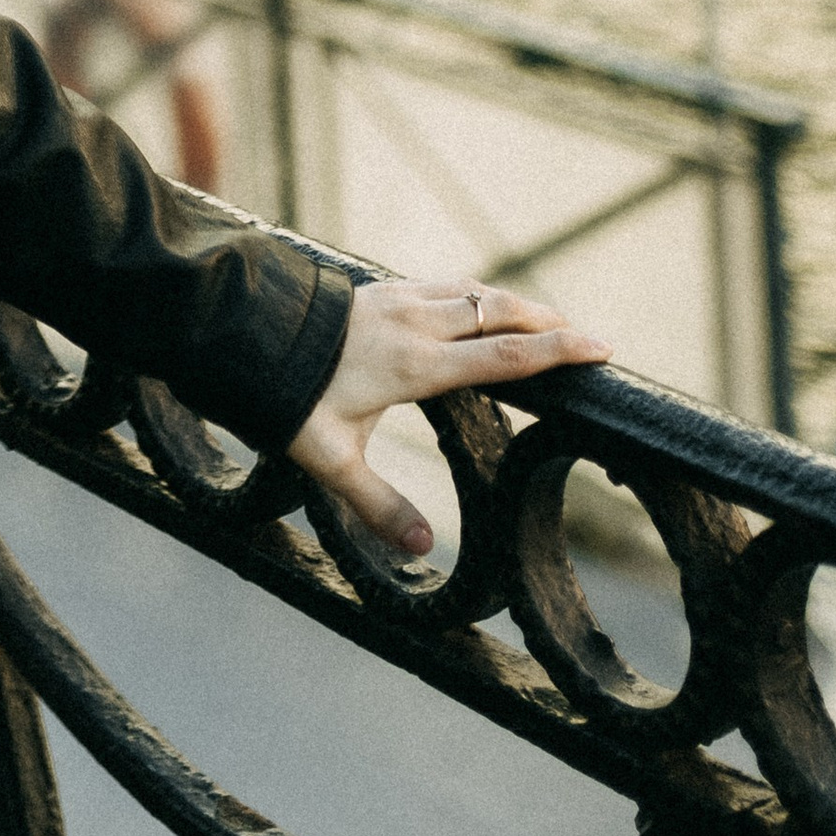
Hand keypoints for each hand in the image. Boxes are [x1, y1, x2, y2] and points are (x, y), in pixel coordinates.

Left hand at [285, 277, 609, 557]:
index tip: (602, 348)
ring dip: (511, 305)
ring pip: (470, 292)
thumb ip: (378, 504)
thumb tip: (425, 550)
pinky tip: (472, 307)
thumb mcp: (327, 460)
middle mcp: (412, 323)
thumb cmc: (280, 393)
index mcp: (413, 364)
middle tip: (588, 337)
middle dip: (548, 322)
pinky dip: (472, 295)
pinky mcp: (375, 289)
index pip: (503, 356)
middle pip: (498, 313)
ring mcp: (393, 299)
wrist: (234, 328)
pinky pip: (439, 286)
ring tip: (541, 320)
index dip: (558, 352)